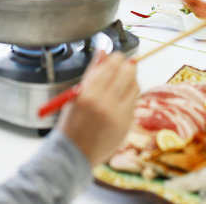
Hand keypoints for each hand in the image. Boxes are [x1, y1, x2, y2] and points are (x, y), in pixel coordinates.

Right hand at [56, 50, 137, 165]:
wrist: (75, 153)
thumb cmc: (71, 123)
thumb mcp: (76, 95)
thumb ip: (91, 72)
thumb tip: (102, 51)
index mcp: (89, 95)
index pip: (112, 65)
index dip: (115, 57)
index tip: (113, 57)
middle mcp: (106, 105)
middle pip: (127, 72)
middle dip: (125, 65)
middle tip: (120, 65)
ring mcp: (119, 116)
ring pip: (135, 85)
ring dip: (129, 78)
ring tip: (120, 81)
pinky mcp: (127, 124)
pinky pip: (134, 100)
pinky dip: (130, 94)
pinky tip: (121, 95)